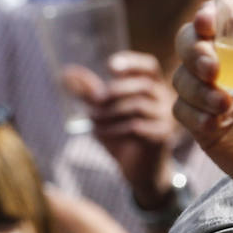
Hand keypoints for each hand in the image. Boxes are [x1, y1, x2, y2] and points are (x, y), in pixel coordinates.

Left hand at [65, 52, 178, 208]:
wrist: (137, 169)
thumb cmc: (120, 135)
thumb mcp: (102, 112)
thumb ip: (89, 92)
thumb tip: (67, 72)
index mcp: (151, 88)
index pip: (149, 67)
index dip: (132, 63)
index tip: (110, 67)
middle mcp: (163, 100)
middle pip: (142, 86)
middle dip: (113, 92)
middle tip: (92, 102)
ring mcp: (165, 118)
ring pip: (138, 107)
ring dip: (109, 112)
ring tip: (92, 120)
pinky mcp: (161, 137)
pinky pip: (137, 127)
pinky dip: (114, 128)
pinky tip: (100, 133)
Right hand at [173, 0, 232, 202]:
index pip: (227, 16)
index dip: (211, 12)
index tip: (207, 22)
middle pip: (190, 41)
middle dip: (192, 49)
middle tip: (211, 69)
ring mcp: (214, 96)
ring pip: (181, 76)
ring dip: (194, 87)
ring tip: (223, 105)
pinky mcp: (204, 125)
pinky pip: (181, 110)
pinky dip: (193, 114)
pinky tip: (214, 123)